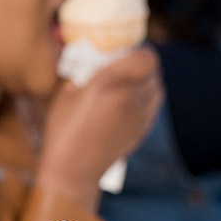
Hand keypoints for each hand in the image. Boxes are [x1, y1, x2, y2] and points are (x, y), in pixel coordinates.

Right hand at [37, 46, 162, 209]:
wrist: (73, 169)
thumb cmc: (63, 128)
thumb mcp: (67, 92)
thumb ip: (85, 71)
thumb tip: (95, 58)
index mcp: (111, 84)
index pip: (147, 57)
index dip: (139, 51)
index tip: (126, 51)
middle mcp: (132, 98)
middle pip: (154, 70)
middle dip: (141, 64)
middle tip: (124, 65)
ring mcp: (141, 116)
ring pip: (157, 88)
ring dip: (146, 81)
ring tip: (126, 84)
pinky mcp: (143, 130)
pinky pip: (153, 105)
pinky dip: (144, 99)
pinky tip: (126, 103)